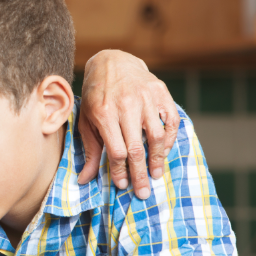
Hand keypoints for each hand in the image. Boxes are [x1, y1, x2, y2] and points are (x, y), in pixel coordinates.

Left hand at [77, 50, 178, 198]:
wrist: (112, 62)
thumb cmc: (96, 96)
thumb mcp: (86, 120)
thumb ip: (90, 149)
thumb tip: (85, 180)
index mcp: (104, 113)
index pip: (116, 151)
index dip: (120, 171)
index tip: (122, 185)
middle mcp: (126, 105)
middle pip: (137, 148)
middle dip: (140, 174)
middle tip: (143, 193)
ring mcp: (146, 97)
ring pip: (157, 136)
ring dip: (158, 160)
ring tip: (156, 175)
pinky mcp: (161, 91)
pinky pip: (171, 121)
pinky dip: (170, 139)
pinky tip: (164, 152)